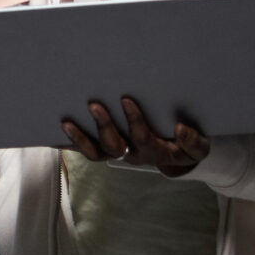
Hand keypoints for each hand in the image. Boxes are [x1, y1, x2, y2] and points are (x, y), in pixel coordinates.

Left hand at [61, 95, 211, 176]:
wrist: (177, 153)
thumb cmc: (185, 144)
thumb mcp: (197, 147)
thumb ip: (193, 141)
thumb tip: (181, 129)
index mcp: (153, 151)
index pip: (141, 138)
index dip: (133, 121)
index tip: (127, 100)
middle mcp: (131, 153)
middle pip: (113, 146)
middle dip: (103, 126)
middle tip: (94, 104)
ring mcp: (117, 152)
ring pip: (95, 152)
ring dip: (80, 138)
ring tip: (66, 122)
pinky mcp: (105, 149)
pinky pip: (86, 149)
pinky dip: (70, 143)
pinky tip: (56, 130)